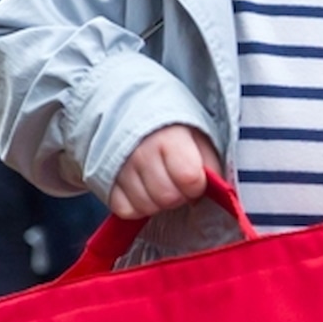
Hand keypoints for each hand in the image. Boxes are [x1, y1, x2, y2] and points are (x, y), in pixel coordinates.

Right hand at [106, 125, 221, 219]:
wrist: (132, 111)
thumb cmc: (172, 127)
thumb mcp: (198, 134)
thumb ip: (210, 162)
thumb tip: (216, 189)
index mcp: (169, 139)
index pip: (189, 179)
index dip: (197, 184)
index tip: (194, 176)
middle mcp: (141, 154)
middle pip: (168, 197)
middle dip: (178, 195)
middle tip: (175, 180)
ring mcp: (121, 169)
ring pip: (146, 207)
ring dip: (157, 201)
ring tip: (158, 182)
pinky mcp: (106, 182)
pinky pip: (125, 210)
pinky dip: (136, 206)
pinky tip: (142, 190)